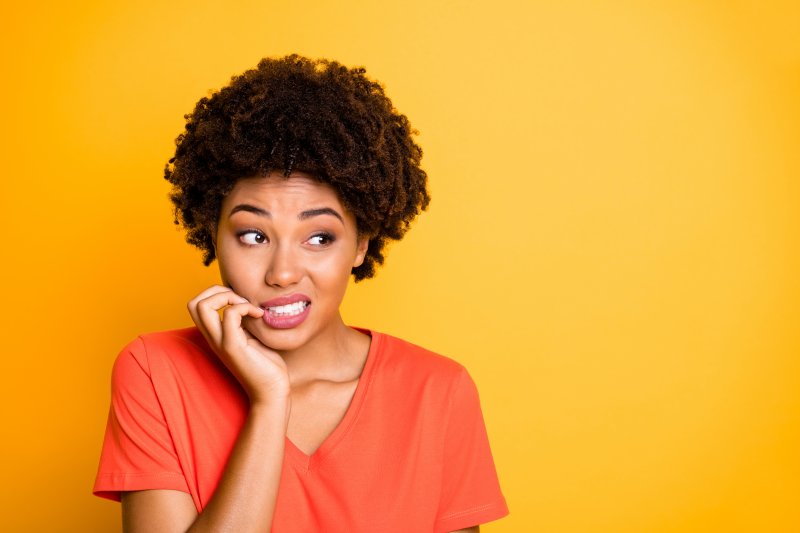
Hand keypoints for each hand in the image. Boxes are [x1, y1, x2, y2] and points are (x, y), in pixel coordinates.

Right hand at [188, 285, 289, 403]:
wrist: (272, 391)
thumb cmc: (266, 365)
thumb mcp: (251, 337)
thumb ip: (243, 322)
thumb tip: (247, 303)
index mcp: (216, 335)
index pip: (196, 306)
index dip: (215, 293)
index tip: (240, 300)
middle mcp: (213, 338)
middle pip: (193, 303)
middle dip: (216, 290)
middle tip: (240, 299)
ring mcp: (221, 342)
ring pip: (203, 306)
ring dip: (228, 296)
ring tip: (248, 306)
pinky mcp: (233, 347)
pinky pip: (229, 314)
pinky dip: (244, 307)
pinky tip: (259, 315)